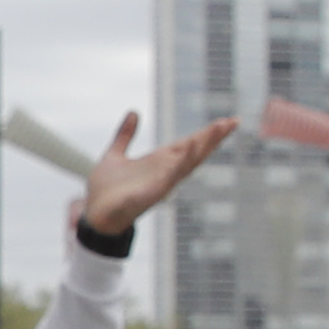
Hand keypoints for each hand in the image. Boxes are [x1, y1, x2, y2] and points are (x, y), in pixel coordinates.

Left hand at [76, 111, 238, 244]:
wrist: (95, 215)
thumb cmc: (105, 191)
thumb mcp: (115, 155)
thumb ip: (125, 135)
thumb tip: (133, 112)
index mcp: (159, 162)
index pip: (188, 144)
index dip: (206, 134)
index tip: (226, 121)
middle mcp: (165, 171)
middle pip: (195, 151)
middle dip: (214, 137)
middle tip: (233, 121)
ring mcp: (162, 182)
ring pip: (189, 161)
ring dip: (205, 145)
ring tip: (221, 128)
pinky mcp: (153, 192)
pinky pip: (171, 175)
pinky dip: (181, 161)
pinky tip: (191, 147)